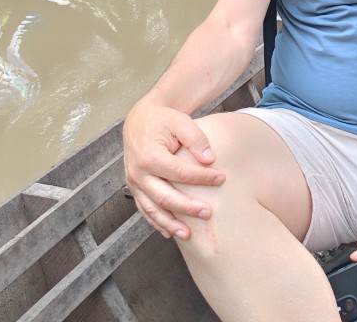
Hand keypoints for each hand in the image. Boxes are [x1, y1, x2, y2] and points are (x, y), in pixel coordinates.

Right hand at [122, 101, 225, 239]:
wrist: (140, 120)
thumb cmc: (163, 120)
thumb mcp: (180, 121)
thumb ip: (196, 139)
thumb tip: (209, 159)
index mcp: (150, 156)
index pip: (180, 173)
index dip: (202, 178)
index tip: (222, 179)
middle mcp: (138, 173)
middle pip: (165, 196)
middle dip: (187, 208)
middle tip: (208, 213)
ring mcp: (134, 183)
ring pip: (152, 209)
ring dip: (170, 224)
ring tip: (188, 235)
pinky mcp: (135, 188)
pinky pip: (144, 209)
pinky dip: (156, 222)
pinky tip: (170, 233)